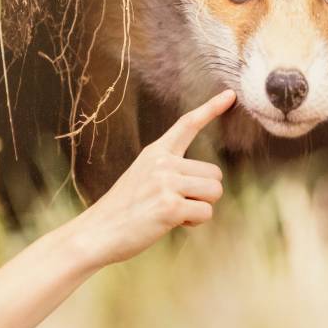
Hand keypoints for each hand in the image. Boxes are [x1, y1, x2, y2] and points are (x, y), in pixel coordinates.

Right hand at [71, 89, 232, 265]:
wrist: (97, 232)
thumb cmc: (122, 209)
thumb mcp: (141, 176)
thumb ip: (169, 170)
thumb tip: (206, 181)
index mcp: (155, 152)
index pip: (187, 124)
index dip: (211, 108)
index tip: (229, 95)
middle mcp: (162, 163)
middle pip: (215, 173)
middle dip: (203, 193)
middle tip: (175, 203)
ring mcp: (166, 183)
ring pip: (215, 192)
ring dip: (200, 207)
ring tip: (172, 212)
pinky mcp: (170, 206)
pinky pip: (205, 212)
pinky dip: (194, 222)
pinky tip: (172, 223)